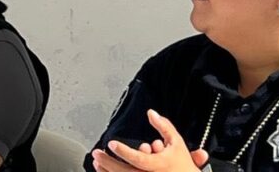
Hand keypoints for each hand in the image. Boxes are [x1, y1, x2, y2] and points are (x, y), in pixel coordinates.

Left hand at [90, 110, 206, 171]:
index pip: (138, 159)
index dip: (123, 151)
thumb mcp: (176, 143)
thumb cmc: (181, 163)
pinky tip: (104, 170)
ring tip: (97, 162)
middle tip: (96, 153)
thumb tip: (151, 112)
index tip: (111, 144)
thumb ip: (164, 127)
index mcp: (159, 165)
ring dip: (106, 171)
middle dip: (107, 162)